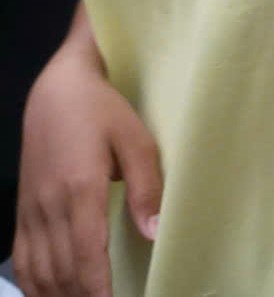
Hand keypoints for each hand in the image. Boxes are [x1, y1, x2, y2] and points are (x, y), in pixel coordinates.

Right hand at [15, 49, 159, 296]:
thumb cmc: (103, 113)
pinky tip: (50, 295)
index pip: (86, 251)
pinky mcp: (22, 211)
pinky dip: (34, 284)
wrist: (56, 93)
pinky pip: (22, 258)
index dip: (96, 286)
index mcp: (80, 188)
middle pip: (61, 268)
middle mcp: (49, 205)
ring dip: (59, 295)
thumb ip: (147, 187)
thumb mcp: (137, 140)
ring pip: (39, 269)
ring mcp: (30, 210)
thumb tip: (154, 233)